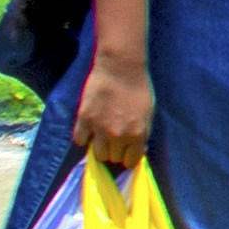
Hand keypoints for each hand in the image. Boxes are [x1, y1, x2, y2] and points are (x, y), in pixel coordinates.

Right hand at [77, 49, 153, 168]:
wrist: (120, 67)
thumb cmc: (138, 88)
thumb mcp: (149, 113)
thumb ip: (143, 134)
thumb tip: (138, 151)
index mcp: (137, 134)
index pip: (131, 161)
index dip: (129, 157)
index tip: (127, 152)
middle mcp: (118, 135)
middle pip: (113, 158)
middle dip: (115, 150)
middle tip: (115, 139)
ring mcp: (99, 129)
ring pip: (97, 154)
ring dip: (100, 147)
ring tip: (102, 135)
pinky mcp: (84, 119)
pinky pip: (79, 140)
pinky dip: (83, 137)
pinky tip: (89, 129)